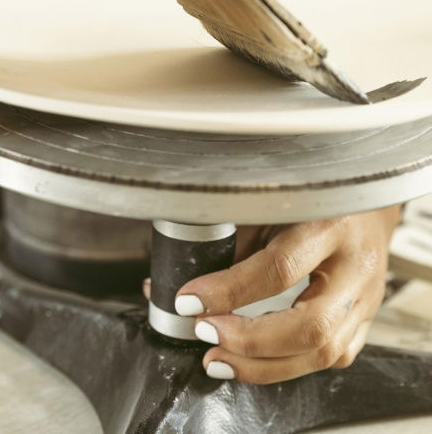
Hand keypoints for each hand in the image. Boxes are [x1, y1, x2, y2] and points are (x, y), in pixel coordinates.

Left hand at [174, 207, 400, 383]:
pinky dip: (291, 365)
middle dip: (250, 342)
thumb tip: (199, 283)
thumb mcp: (274, 201)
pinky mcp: (368, 318)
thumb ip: (242, 239)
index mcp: (330, 224)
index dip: (229, 291)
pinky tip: (258, 362)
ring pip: (323, 352)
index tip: (189, 302)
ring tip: (219, 359)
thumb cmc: (311, 194)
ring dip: (264, 366)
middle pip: (310, 326)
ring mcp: (367, 297)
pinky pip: (334, 357)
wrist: (364, 191)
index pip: (279, 269)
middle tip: (205, 334)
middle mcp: (356, 266)